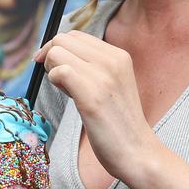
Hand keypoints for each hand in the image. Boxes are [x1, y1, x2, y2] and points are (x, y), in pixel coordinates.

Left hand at [35, 30, 152, 180]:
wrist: (137, 152)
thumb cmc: (118, 123)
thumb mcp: (111, 84)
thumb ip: (92, 67)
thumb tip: (55, 52)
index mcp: (119, 55)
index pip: (76, 35)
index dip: (58, 48)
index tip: (53, 67)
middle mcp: (112, 60)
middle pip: (62, 39)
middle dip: (51, 57)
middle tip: (59, 82)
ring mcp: (103, 76)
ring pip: (57, 52)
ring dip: (52, 71)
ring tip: (67, 91)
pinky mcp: (92, 95)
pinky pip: (59, 71)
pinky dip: (54, 82)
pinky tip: (68, 96)